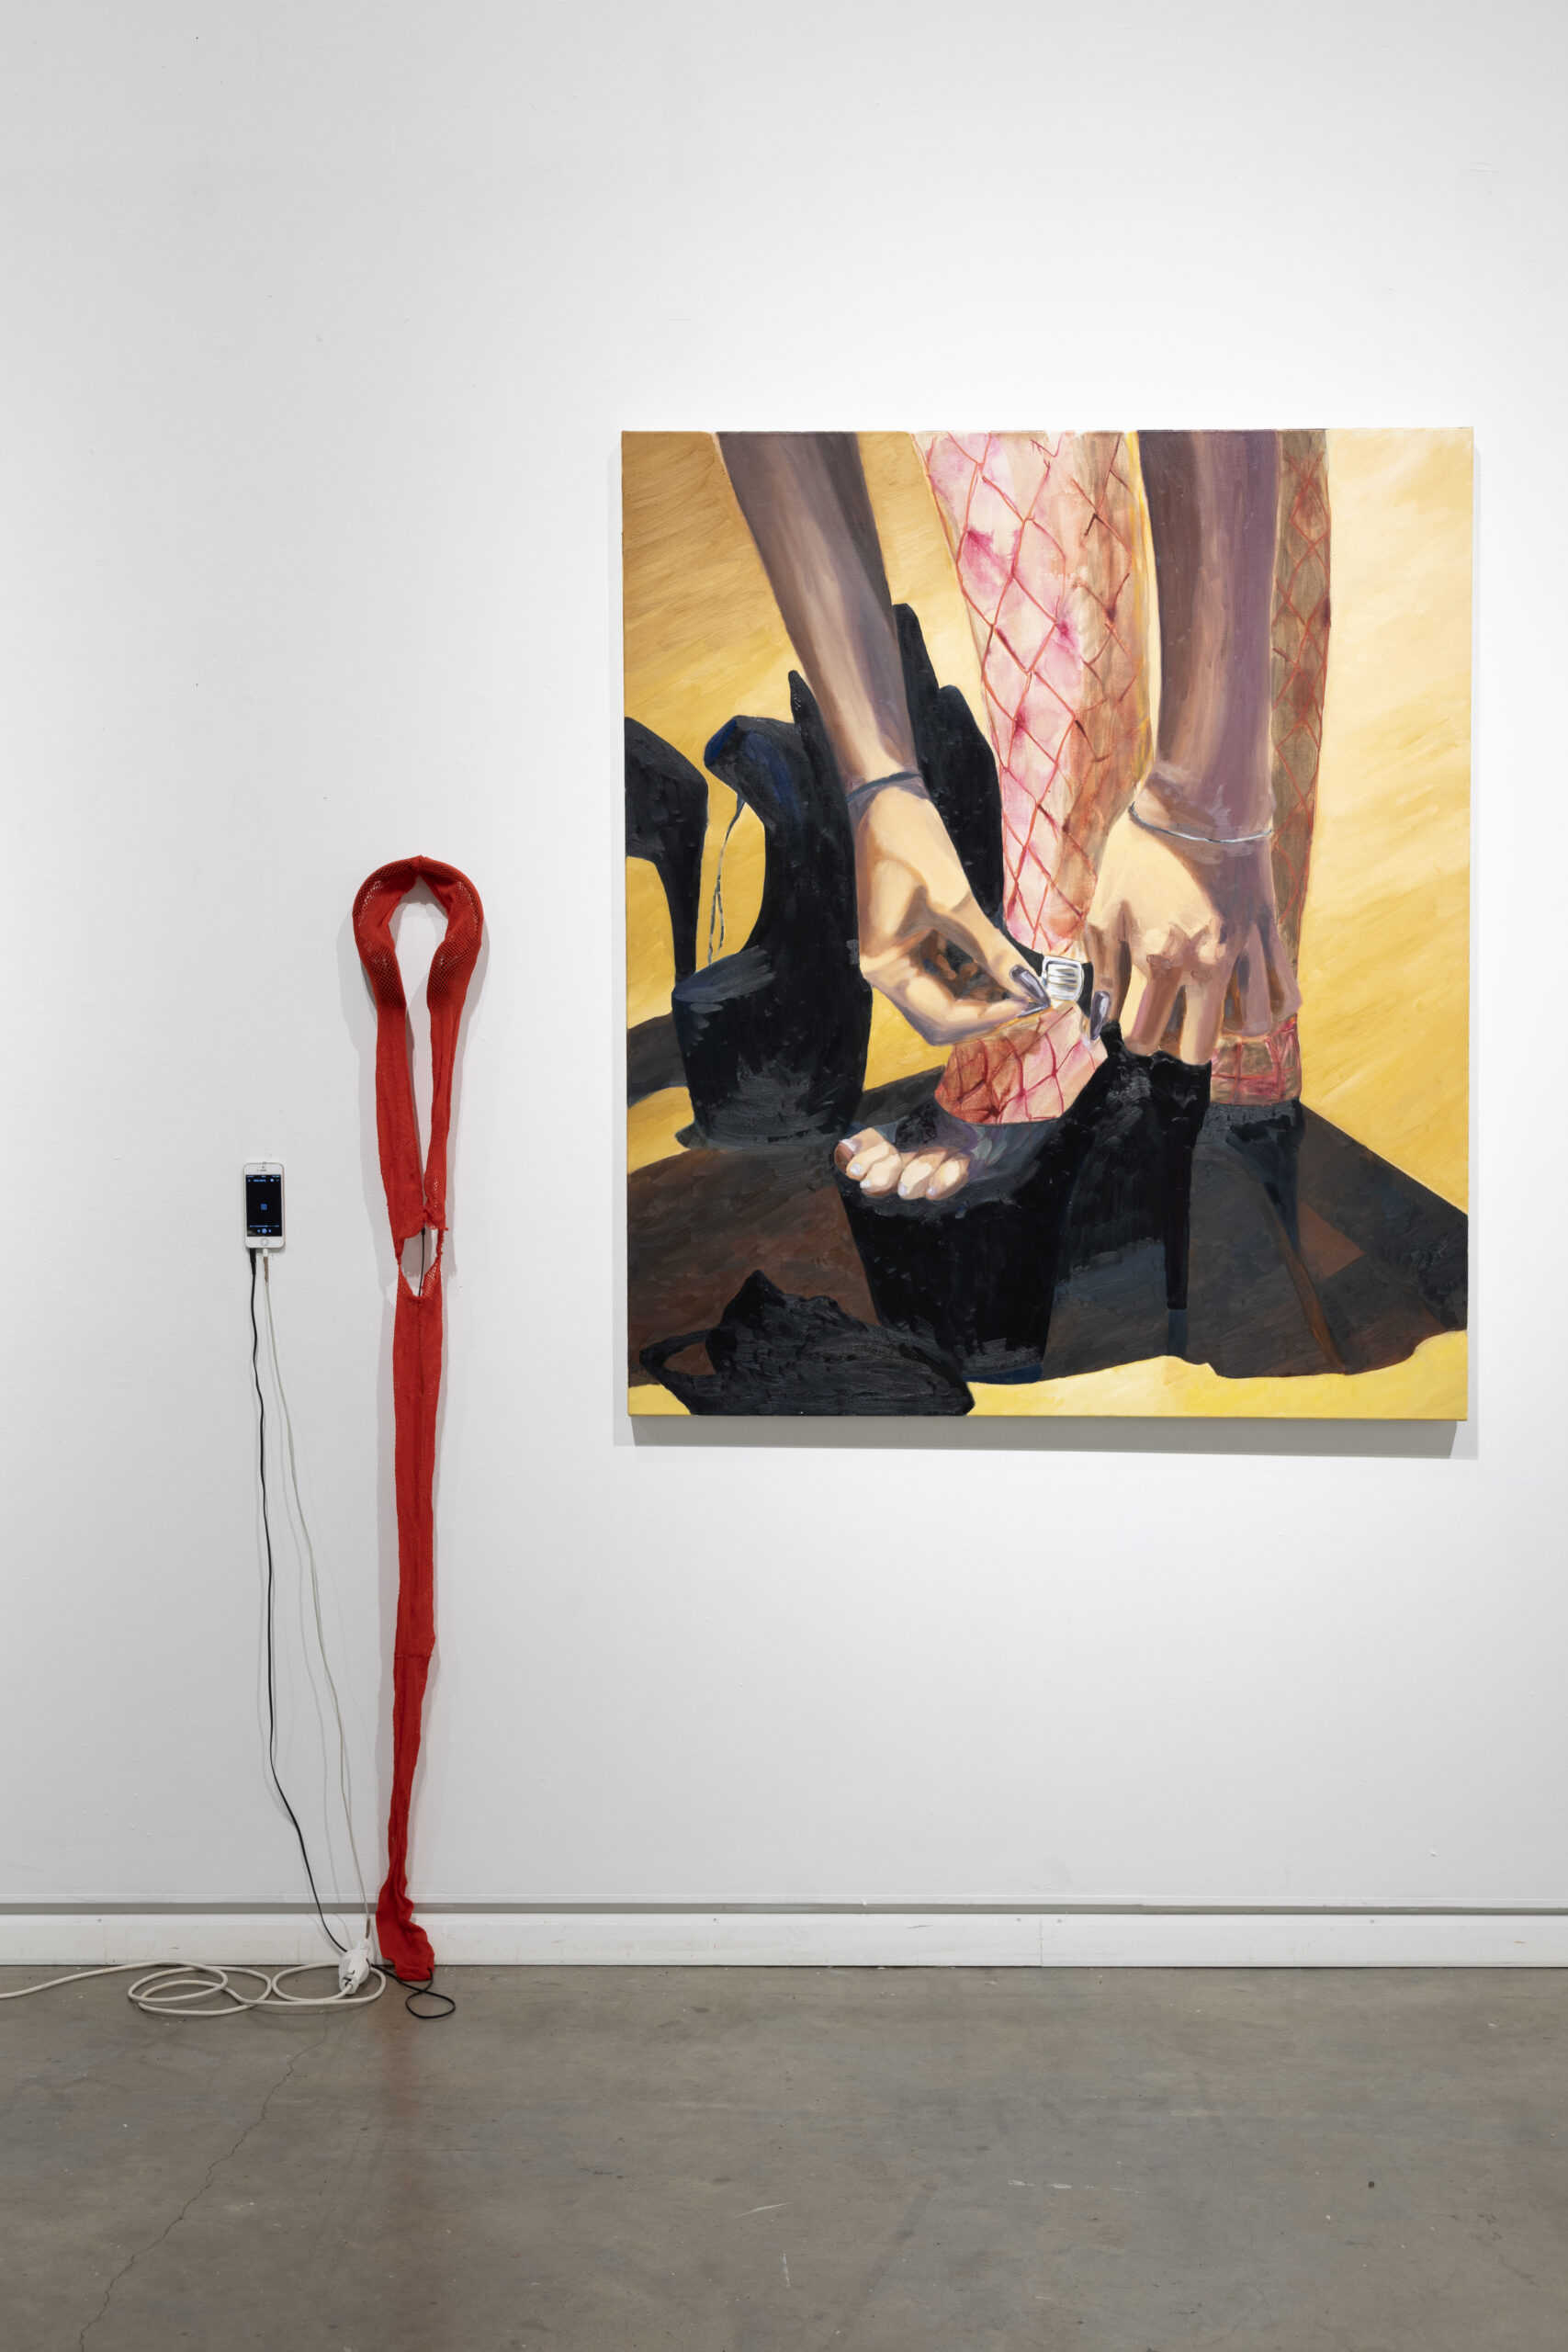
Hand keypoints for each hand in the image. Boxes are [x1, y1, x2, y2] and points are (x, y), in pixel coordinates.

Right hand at [851, 779, 1043, 1044]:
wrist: (889, 803)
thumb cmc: (913, 847)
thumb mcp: (956, 901)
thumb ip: (991, 950)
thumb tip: (1030, 988)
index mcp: (885, 969)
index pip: (941, 1016)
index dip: (987, 1015)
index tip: (1031, 1001)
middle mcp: (887, 973)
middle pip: (940, 1019)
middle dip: (984, 1014)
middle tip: (1028, 998)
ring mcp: (899, 960)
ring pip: (945, 1003)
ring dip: (981, 999)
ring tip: (1019, 982)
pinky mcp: (913, 945)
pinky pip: (945, 978)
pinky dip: (973, 979)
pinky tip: (997, 965)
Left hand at [1084, 806, 1299, 1063]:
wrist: (1202, 801)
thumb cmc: (1143, 851)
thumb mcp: (1105, 909)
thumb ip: (1102, 970)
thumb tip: (1099, 1018)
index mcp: (1158, 959)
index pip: (1142, 1036)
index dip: (1130, 1033)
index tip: (1130, 1014)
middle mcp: (1206, 964)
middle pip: (1198, 1050)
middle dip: (1177, 1042)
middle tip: (1168, 1016)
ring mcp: (1244, 951)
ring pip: (1250, 1030)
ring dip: (1226, 1030)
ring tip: (1208, 1009)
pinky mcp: (1271, 935)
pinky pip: (1285, 997)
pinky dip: (1267, 1010)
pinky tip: (1244, 998)